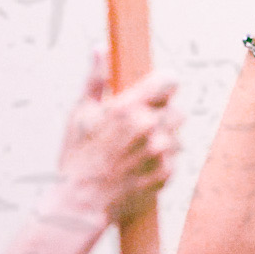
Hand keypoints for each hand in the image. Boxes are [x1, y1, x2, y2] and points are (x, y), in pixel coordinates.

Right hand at [55, 51, 182, 225]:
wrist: (81, 204)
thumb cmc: (77, 156)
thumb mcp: (80, 114)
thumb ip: (95, 79)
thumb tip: (100, 49)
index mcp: (129, 109)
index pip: (169, 81)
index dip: (164, 83)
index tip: (159, 88)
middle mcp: (150, 129)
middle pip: (177, 109)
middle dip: (162, 114)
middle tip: (141, 124)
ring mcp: (161, 153)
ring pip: (177, 135)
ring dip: (163, 138)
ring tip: (137, 148)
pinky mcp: (168, 174)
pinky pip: (174, 158)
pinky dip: (162, 160)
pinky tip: (139, 164)